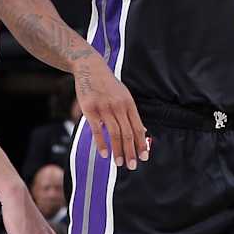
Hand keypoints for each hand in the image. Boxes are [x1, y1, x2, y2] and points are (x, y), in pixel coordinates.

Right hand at [70, 53, 148, 168]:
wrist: (90, 68)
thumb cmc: (107, 84)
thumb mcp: (124, 95)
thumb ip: (131, 113)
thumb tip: (143, 131)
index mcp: (129, 104)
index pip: (138, 128)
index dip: (142, 144)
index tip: (144, 157)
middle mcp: (119, 106)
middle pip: (128, 133)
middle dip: (131, 151)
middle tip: (132, 166)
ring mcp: (104, 108)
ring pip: (114, 133)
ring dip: (118, 150)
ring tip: (119, 163)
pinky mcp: (90, 109)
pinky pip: (97, 130)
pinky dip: (101, 143)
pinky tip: (104, 154)